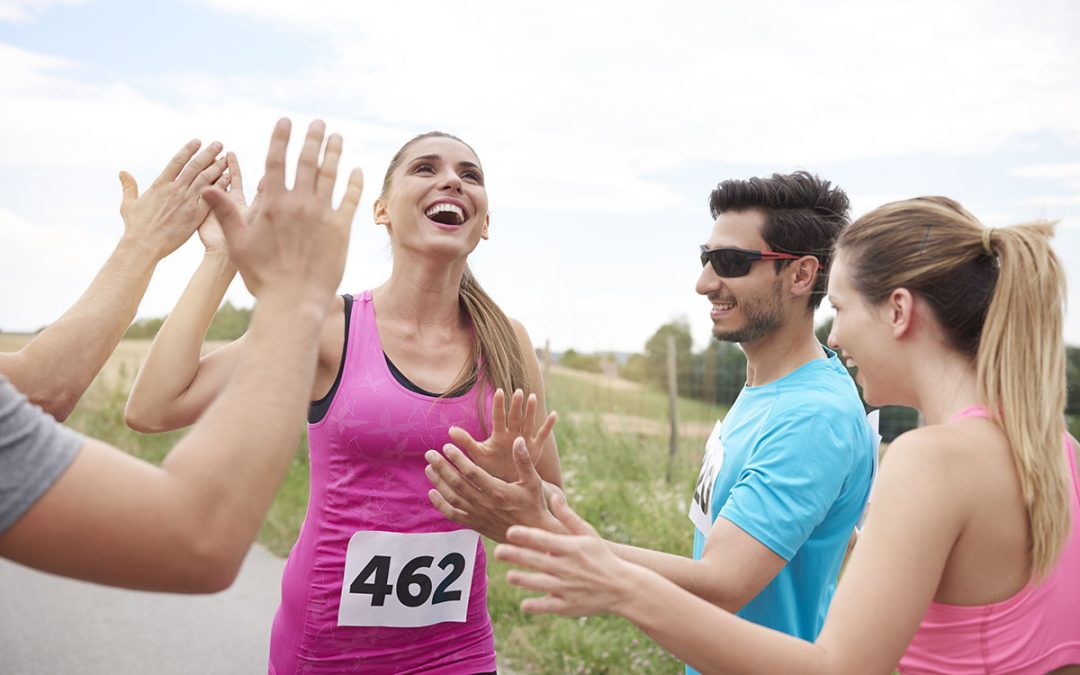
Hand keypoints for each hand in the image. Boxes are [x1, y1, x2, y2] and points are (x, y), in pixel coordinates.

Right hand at [119, 139, 225, 259]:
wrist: (144, 245)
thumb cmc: (135, 227)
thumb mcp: (129, 204)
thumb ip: (129, 187)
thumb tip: (123, 172)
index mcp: (160, 184)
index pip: (177, 161)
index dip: (188, 150)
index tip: (197, 141)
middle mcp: (175, 189)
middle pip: (195, 166)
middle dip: (208, 153)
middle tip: (218, 144)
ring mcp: (186, 201)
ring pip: (205, 178)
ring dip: (217, 167)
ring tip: (226, 158)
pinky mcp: (196, 214)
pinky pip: (212, 197)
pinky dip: (221, 186)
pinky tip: (229, 178)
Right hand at [202, 119, 362, 306]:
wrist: (293, 300)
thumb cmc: (262, 275)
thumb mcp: (237, 243)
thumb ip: (225, 212)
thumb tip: (205, 188)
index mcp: (272, 203)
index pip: (277, 161)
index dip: (281, 138)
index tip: (286, 121)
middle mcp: (299, 203)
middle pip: (307, 161)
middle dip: (312, 138)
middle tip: (318, 122)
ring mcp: (322, 214)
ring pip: (330, 175)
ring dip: (334, 153)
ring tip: (337, 138)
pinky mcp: (341, 229)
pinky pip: (350, 200)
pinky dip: (354, 183)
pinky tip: (357, 170)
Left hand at [426, 437, 566, 541]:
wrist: (534, 533)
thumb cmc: (535, 505)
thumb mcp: (534, 481)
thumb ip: (524, 461)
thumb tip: (517, 440)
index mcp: (498, 491)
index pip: (472, 472)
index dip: (458, 459)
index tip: (446, 446)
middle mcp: (485, 504)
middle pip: (457, 483)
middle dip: (442, 467)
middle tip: (430, 454)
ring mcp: (479, 515)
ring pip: (453, 498)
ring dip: (439, 482)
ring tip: (429, 468)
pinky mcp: (476, 524)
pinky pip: (454, 515)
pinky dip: (441, 505)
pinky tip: (433, 493)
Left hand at [449, 388, 556, 482]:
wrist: (506, 482)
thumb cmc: (491, 467)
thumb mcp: (479, 454)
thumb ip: (466, 441)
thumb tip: (450, 431)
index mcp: (499, 435)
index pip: (499, 418)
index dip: (499, 406)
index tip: (499, 391)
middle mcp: (512, 434)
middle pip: (515, 417)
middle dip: (516, 405)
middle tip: (518, 391)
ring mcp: (525, 440)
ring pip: (529, 422)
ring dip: (531, 410)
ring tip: (533, 397)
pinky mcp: (535, 448)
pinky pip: (543, 435)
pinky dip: (548, 425)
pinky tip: (554, 414)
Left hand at [495, 492, 634, 616]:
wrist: (623, 587)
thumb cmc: (602, 557)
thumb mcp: (588, 534)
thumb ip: (568, 517)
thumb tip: (554, 496)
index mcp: (571, 548)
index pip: (544, 540)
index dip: (526, 535)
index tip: (510, 532)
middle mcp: (567, 567)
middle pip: (537, 560)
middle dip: (516, 556)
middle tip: (498, 552)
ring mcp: (567, 587)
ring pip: (539, 583)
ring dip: (523, 580)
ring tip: (509, 576)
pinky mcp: (568, 606)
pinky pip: (547, 606)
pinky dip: (535, 605)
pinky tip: (524, 603)